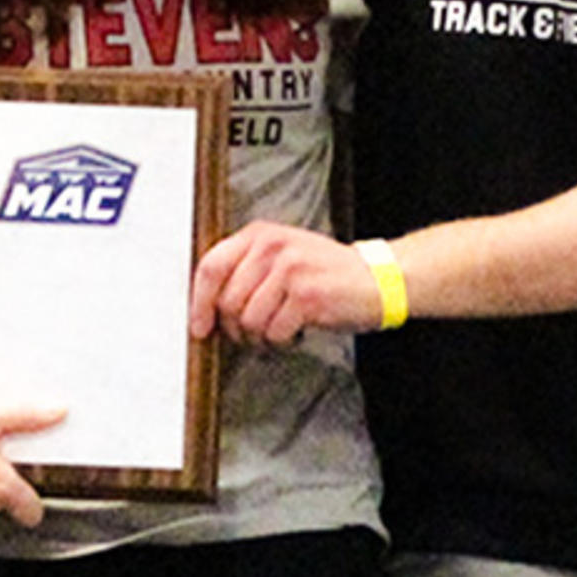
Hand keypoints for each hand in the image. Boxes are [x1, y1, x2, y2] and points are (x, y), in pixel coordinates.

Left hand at [189, 221, 383, 345]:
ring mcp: (289, 270)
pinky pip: (274, 333)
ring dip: (261, 337)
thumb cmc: (327, 272)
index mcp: (260, 234)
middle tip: (254, 334)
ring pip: (248, 321)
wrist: (378, 278)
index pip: (211, 266)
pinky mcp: (306, 295)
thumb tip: (208, 303)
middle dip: (235, 329)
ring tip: (280, 330)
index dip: (199, 302)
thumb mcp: (283, 255)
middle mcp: (271, 247)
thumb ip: (247, 268)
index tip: (199, 326)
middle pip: (227, 301)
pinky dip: (282, 341)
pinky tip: (297, 331)